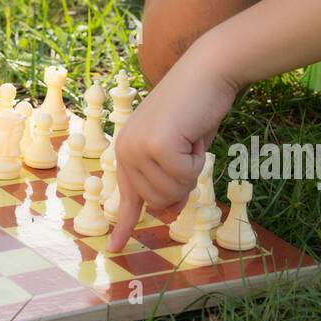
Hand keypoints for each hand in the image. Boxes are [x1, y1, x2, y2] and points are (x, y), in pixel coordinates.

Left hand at [106, 41, 239, 252]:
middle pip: (160, 200)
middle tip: (188, 149)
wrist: (206, 72)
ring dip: (191, 170)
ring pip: (173, 192)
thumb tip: (167, 214)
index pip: (128, 196)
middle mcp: (125, 150)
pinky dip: (198, 159)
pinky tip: (193, 134)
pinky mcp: (156, 146)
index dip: (124, 224)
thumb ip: (170, 182)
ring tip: (189, 138)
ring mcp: (138, 148)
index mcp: (126, 150)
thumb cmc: (196, 110)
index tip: (114, 248)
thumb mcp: (182, 153)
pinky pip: (186, 177)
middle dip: (183, 182)